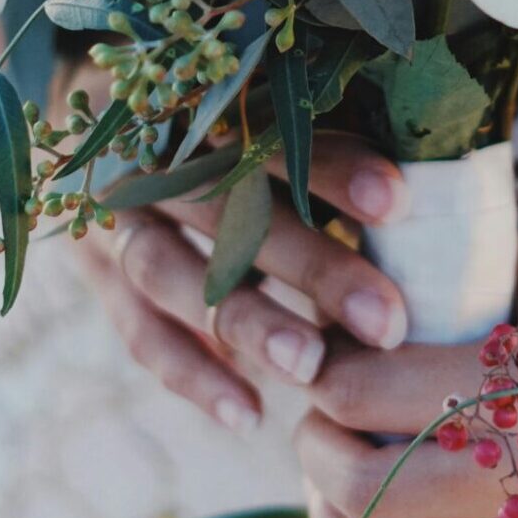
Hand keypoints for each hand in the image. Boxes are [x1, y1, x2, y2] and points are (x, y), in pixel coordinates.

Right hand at [74, 86, 415, 435]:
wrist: (108, 126)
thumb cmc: (225, 123)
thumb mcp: (262, 114)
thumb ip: (321, 146)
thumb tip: (420, 187)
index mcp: (198, 102)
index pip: (269, 133)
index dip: (332, 167)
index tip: (400, 204)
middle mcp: (151, 156)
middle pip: (228, 211)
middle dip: (311, 266)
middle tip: (385, 320)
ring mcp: (113, 216)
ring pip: (174, 273)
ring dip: (247, 323)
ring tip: (311, 368)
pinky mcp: (98, 273)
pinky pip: (140, 330)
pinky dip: (192, 374)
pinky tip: (248, 414)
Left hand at [290, 163, 517, 517]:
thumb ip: (445, 284)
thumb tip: (345, 297)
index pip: (367, 393)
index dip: (323, 370)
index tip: (319, 345)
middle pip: (370, 487)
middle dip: (320, 445)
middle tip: (318, 410)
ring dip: (358, 516)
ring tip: (352, 466)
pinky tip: (406, 515)